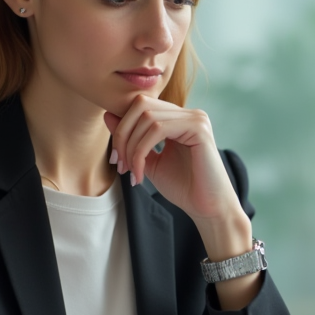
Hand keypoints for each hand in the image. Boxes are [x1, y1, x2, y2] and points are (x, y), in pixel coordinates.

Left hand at [104, 95, 240, 223]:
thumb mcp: (148, 161)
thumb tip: (107, 114)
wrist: (207, 209)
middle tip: (120, 164)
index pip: (141, 106)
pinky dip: (141, 151)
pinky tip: (140, 174)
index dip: (121, 128)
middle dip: (123, 135)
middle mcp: (189, 114)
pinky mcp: (198, 128)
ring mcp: (195, 118)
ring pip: (147, 118)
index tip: (116, 159)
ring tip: (131, 172)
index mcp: (178, 119)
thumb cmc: (183, 188)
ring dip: (131, 147)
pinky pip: (158, 129)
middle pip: (141, 105)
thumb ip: (131, 139)